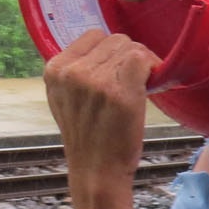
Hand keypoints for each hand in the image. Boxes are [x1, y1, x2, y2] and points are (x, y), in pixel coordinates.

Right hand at [43, 29, 160, 188]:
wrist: (97, 172)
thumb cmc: (89, 138)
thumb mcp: (66, 99)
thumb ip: (77, 72)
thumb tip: (105, 47)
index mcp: (55, 69)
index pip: (93, 36)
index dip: (111, 51)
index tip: (118, 71)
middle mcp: (71, 72)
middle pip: (115, 40)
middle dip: (128, 57)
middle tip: (134, 82)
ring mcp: (94, 81)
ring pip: (131, 48)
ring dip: (142, 64)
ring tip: (139, 89)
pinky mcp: (118, 92)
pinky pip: (143, 60)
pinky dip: (153, 69)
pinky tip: (150, 87)